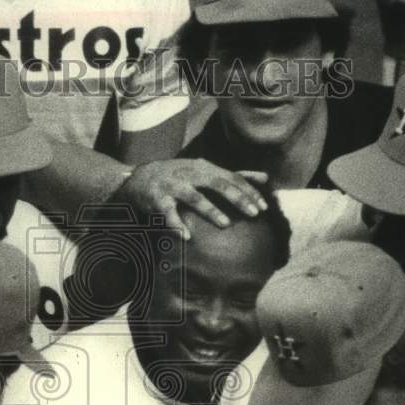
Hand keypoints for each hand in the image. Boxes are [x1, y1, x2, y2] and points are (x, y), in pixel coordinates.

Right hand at [115, 159, 268, 239]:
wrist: (139, 178)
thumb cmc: (179, 177)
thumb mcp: (204, 172)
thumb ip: (233, 176)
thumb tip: (265, 178)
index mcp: (204, 168)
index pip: (231, 177)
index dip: (249, 190)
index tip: (265, 206)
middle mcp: (189, 174)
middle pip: (217, 184)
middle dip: (237, 198)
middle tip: (254, 214)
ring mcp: (173, 186)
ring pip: (194, 197)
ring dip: (210, 210)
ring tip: (225, 224)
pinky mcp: (157, 199)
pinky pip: (168, 213)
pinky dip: (177, 225)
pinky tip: (187, 237)